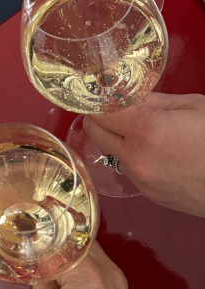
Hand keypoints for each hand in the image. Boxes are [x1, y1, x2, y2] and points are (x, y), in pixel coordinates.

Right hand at [29, 245, 188, 288]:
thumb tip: (37, 267)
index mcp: (90, 277)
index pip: (60, 236)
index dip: (37, 231)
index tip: (13, 230)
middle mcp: (110, 276)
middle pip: (77, 242)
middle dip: (50, 239)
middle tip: (19, 240)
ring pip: (87, 259)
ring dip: (63, 256)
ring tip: (32, 259)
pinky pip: (96, 276)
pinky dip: (76, 272)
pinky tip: (55, 280)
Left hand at [84, 92, 204, 216]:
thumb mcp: (193, 107)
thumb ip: (153, 101)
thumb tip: (127, 94)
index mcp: (145, 131)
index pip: (98, 112)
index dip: (99, 99)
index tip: (104, 91)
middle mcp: (136, 159)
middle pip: (95, 133)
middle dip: (103, 117)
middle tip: (121, 107)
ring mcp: (142, 181)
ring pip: (111, 153)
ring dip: (119, 139)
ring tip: (149, 130)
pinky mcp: (150, 196)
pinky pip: (129, 170)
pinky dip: (134, 157)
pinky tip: (161, 151)